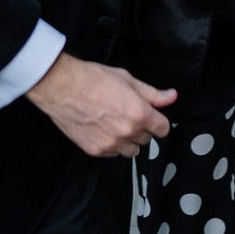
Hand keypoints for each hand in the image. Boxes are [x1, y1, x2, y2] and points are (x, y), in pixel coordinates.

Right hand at [25, 52, 176, 157]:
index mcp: (139, 113)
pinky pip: (113, 154)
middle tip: (128, 114)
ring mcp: (111, 144)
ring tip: (115, 123)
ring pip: (131, 150)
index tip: (153, 118)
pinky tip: (102, 128)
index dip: (158, 122)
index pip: (163, 129)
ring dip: (128, 140)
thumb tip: (171, 96)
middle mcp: (127, 132)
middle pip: (147, 140)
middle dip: (141, 128)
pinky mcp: (96, 150)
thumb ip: (152, 93)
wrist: (63, 87)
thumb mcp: (127, 79)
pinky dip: (111, 144)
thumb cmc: (92, 80)